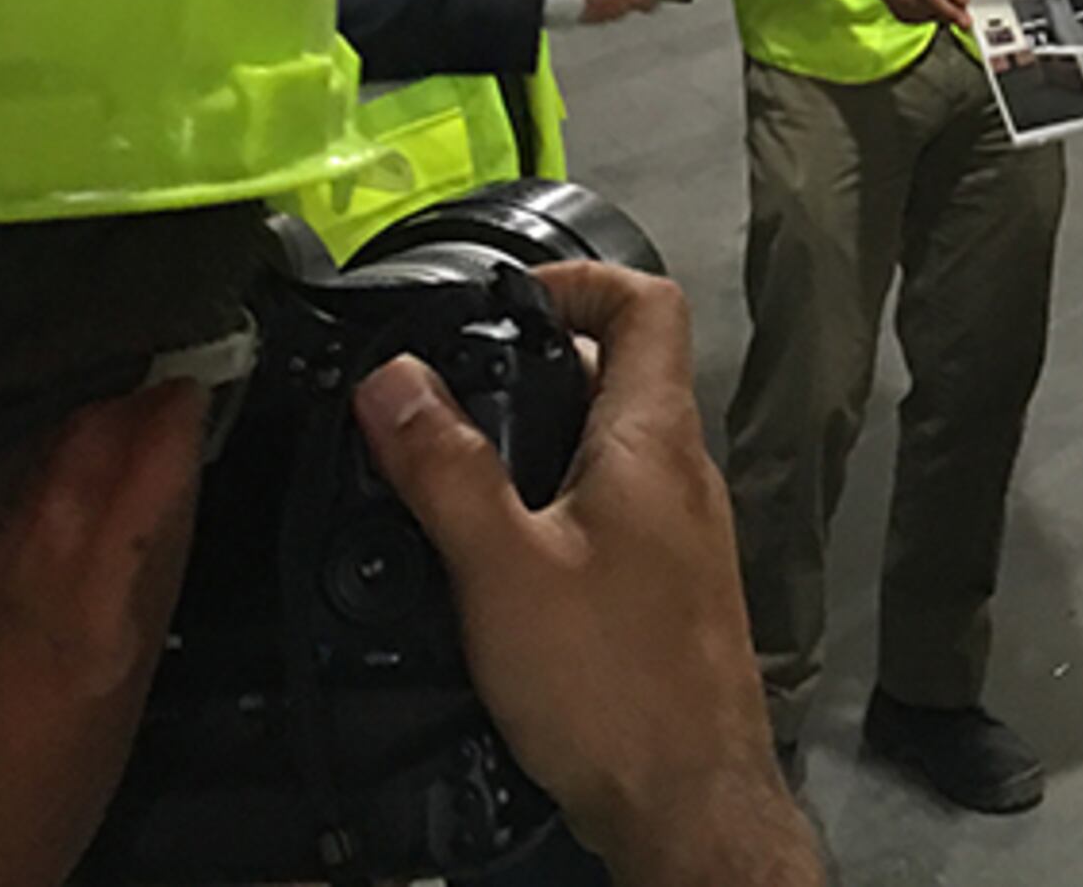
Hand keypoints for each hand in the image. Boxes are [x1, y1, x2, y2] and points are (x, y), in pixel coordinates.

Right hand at [356, 265, 822, 886]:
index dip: (579, 280)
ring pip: (609, 448)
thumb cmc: (612, 686)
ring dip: (536, 443)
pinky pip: (611, 512)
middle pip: (619, 373)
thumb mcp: (502, 568)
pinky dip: (552, 507)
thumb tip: (395, 377)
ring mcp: (682, 534)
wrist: (686, 803)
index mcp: (655, 440)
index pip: (647, 303)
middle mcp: (682, 474)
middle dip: (530, 367)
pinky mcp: (667, 590)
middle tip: (447, 393)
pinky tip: (493, 555)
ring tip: (452, 469)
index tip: (502, 297)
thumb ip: (447, 468)